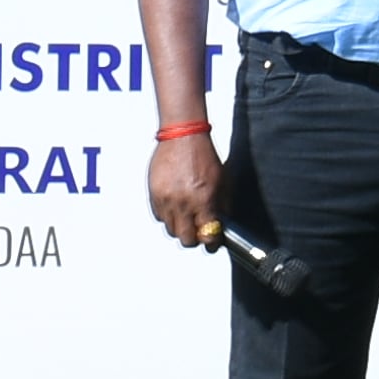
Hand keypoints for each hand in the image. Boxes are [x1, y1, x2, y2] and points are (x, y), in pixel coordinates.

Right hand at [146, 125, 226, 247]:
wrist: (183, 136)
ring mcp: (166, 199)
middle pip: (186, 240)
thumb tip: (222, 225)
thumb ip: (223, 206)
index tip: (213, 242)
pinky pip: (159, 216)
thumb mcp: (224, 181)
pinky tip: (175, 205)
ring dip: (180, 226)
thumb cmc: (204, 155)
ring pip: (171, 229)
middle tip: (199, 231)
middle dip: (194, 238)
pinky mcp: (154, 194)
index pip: (208, 237)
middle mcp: (183, 203)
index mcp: (203, 201)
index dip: (212, 243)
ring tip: (187, 215)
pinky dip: (168, 215)